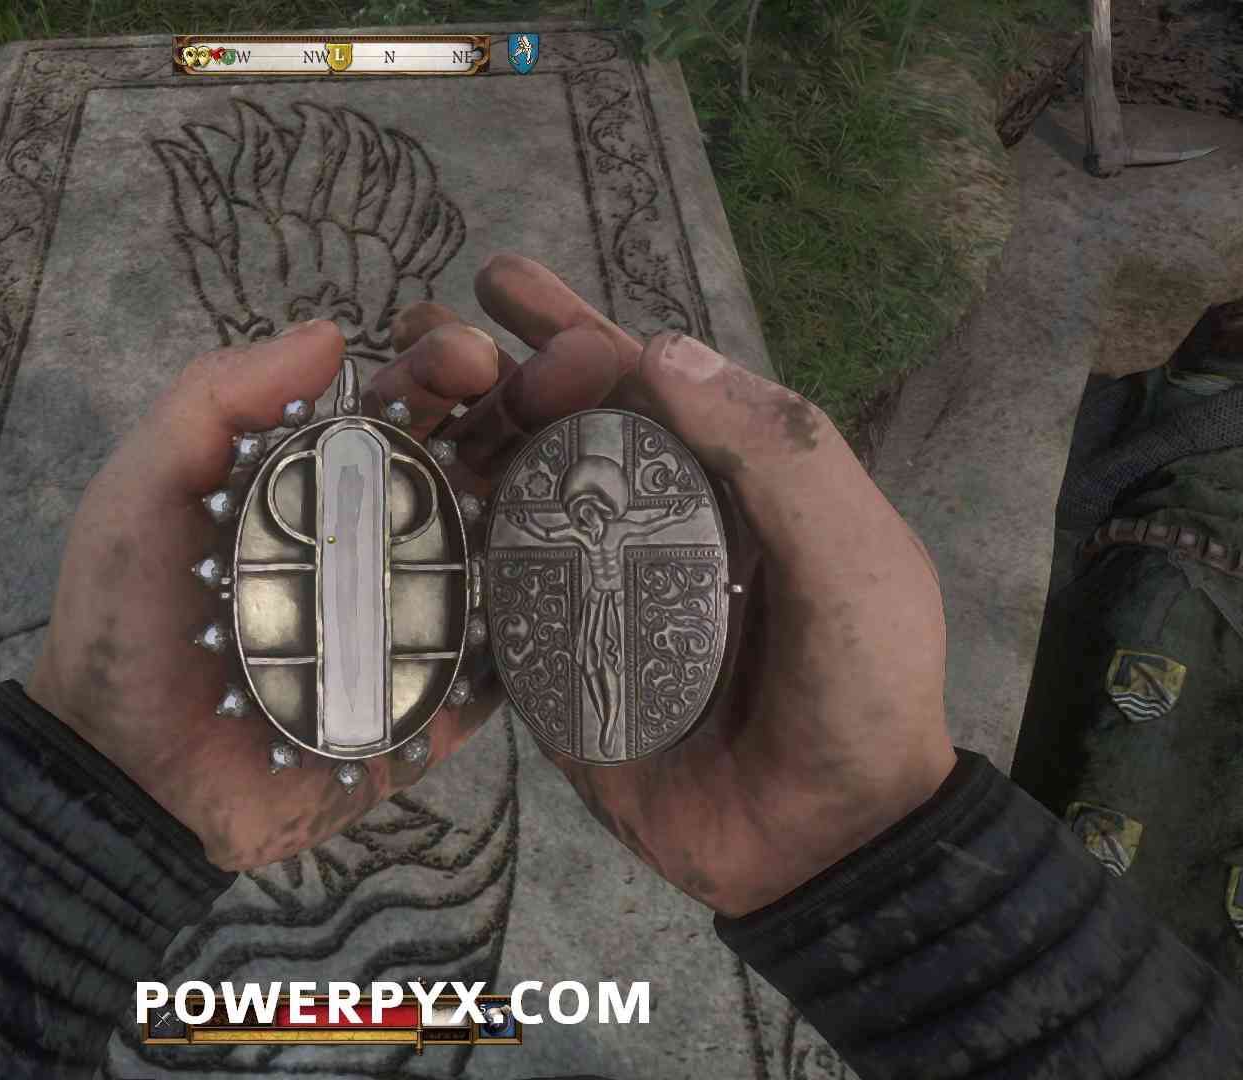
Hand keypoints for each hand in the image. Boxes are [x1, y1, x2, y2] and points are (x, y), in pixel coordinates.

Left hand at [24, 315, 606, 869]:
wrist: (126, 776)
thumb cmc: (123, 624)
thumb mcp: (143, 490)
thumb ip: (214, 402)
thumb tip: (331, 333)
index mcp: (324, 480)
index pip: (406, 403)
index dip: (444, 364)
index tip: (468, 355)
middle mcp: (388, 538)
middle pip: (483, 456)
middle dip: (540, 406)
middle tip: (589, 371)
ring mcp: (426, 619)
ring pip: (517, 545)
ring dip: (570, 498)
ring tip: (617, 462)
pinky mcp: (446, 703)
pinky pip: (517, 660)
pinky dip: (558, 621)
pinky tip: (600, 580)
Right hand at [397, 254, 955, 917]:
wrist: (825, 845)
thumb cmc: (859, 688)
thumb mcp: (853, 557)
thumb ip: (778, 455)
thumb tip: (660, 350)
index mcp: (722, 481)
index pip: (639, 383)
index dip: (574, 334)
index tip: (514, 303)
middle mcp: (646, 523)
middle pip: (556, 427)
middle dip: (489, 367)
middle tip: (423, 328)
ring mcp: (589, 593)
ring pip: (506, 500)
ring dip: (450, 445)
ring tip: (387, 398)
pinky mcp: (545, 665)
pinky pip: (483, 601)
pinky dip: (438, 554)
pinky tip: (384, 512)